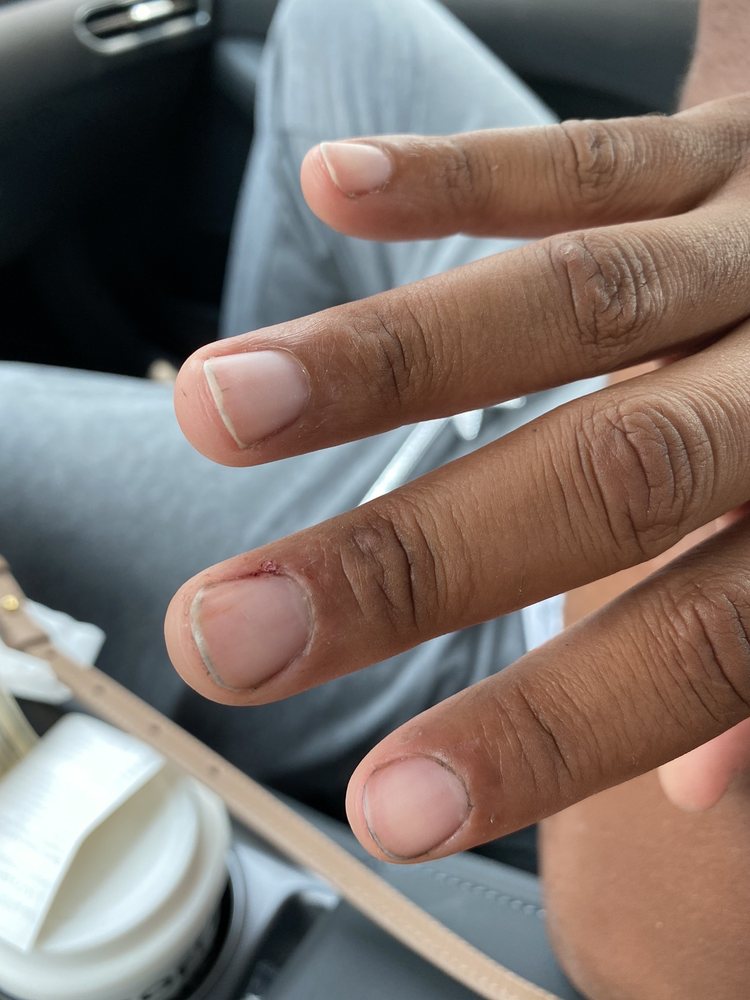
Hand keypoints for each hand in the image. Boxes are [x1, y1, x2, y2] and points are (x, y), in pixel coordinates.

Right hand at [166, 95, 749, 861]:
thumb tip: (701, 788)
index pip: (700, 646)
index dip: (544, 735)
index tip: (386, 816)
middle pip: (611, 477)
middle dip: (404, 566)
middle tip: (225, 637)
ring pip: (570, 303)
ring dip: (380, 362)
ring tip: (219, 408)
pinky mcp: (715, 148)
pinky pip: (586, 160)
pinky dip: (457, 174)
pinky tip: (337, 184)